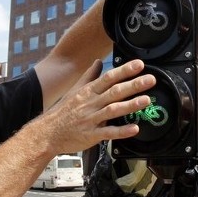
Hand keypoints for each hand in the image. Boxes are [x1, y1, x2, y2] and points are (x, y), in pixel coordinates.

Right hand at [40, 59, 155, 153]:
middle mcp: (91, 103)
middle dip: (133, 85)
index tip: (139, 65)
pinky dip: (122, 131)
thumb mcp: (75, 91)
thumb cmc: (62, 112)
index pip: (109, 78)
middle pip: (114, 92)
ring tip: (146, 100)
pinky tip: (134, 128)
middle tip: (150, 80)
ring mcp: (91, 119)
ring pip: (113, 110)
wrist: (47, 133)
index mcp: (88, 92)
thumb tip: (98, 61)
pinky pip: (108, 133)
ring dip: (130, 105)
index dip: (124, 71)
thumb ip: (89, 76)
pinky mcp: (91, 135)